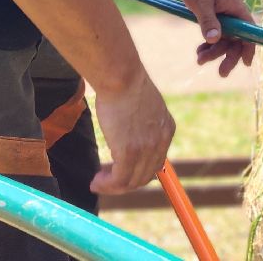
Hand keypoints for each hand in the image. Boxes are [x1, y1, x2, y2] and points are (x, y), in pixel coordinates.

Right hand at [90, 69, 174, 194]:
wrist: (121, 75)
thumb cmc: (125, 83)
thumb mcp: (144, 105)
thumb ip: (142, 122)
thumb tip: (130, 133)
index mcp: (166, 128)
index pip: (157, 162)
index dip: (138, 171)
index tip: (121, 170)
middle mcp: (161, 140)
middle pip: (146, 175)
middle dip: (126, 181)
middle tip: (106, 179)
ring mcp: (146, 148)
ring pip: (132, 181)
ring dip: (113, 186)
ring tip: (98, 182)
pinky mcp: (129, 152)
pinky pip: (119, 180)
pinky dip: (107, 185)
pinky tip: (95, 182)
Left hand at [175, 0, 256, 76]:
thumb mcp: (200, 1)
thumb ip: (208, 20)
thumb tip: (215, 40)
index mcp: (236, 6)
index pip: (249, 30)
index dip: (250, 47)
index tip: (247, 63)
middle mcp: (232, 12)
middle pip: (237, 39)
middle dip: (229, 56)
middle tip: (221, 73)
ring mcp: (223, 15)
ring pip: (224, 39)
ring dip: (214, 52)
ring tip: (200, 60)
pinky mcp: (213, 16)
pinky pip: (215, 35)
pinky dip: (208, 44)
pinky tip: (199, 51)